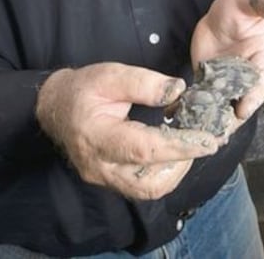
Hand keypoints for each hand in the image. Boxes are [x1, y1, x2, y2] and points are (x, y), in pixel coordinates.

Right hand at [36, 63, 218, 200]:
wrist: (55, 106)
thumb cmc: (83, 89)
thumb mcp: (110, 74)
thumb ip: (144, 82)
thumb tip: (178, 91)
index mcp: (97, 136)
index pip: (144, 150)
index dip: (179, 147)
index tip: (208, 141)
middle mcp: (99, 165)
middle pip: (148, 182)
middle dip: (182, 163)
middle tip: (202, 140)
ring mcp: (104, 177)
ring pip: (148, 190)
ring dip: (176, 171)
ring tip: (189, 144)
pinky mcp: (110, 180)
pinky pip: (142, 187)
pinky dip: (165, 172)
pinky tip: (175, 152)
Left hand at [190, 0, 263, 138]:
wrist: (220, 13)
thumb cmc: (240, 6)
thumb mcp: (250, 1)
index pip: (263, 83)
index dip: (253, 97)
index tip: (242, 109)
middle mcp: (248, 80)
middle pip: (241, 104)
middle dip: (228, 119)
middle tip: (215, 134)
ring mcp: (227, 85)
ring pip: (220, 108)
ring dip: (208, 120)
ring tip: (193, 131)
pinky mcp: (209, 86)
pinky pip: (201, 102)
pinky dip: (189, 110)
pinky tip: (174, 116)